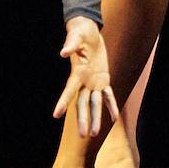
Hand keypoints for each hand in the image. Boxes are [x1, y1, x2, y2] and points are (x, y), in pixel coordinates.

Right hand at [53, 18, 118, 138]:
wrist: (88, 32)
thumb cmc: (80, 32)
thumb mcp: (76, 36)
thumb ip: (71, 45)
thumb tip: (63, 53)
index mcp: (76, 73)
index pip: (69, 90)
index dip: (63, 102)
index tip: (55, 115)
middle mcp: (83, 81)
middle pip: (82, 103)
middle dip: (83, 119)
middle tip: (83, 135)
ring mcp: (93, 82)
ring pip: (94, 103)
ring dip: (96, 118)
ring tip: (94, 134)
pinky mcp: (103, 79)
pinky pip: (107, 95)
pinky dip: (111, 106)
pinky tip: (113, 118)